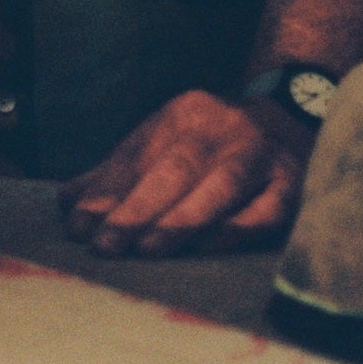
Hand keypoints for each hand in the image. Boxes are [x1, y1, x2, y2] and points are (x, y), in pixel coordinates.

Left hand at [59, 88, 309, 257]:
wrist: (294, 115)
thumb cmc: (214, 143)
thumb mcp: (166, 141)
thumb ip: (119, 171)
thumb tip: (67, 203)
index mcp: (184, 114)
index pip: (139, 153)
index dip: (106, 190)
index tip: (77, 225)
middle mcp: (222, 128)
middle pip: (176, 167)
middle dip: (136, 209)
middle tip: (104, 246)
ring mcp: (261, 154)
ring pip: (220, 185)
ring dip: (182, 218)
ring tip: (147, 250)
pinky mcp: (292, 183)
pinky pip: (267, 208)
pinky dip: (238, 227)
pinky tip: (209, 247)